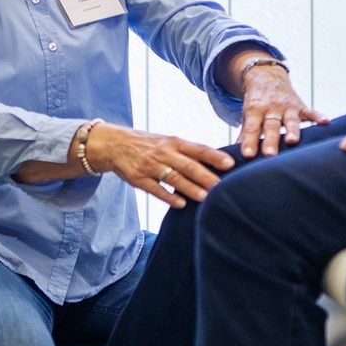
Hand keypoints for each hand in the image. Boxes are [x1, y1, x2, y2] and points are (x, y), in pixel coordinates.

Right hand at [85, 124, 234, 207]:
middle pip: (188, 165)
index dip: (214, 156)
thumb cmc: (148, 144)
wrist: (114, 144)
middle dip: (206, 176)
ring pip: (174, 177)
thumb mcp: (167, 141)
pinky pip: (156, 189)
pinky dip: (169, 196)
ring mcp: (150, 166)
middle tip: (222, 186)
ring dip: (190, 188)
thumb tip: (216, 162)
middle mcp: (164, 153)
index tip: (230, 163)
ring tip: (206, 197)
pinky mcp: (139, 179)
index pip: (198, 149)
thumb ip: (188, 152)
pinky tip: (181, 204)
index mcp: (174, 142)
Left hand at [239, 65, 327, 157]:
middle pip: (271, 126)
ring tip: (293, 141)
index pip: (251, 128)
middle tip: (269, 155)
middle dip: (271, 140)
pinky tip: (325, 122)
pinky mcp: (300, 105)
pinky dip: (318, 116)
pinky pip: (309, 111)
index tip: (248, 155)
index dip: (249, 141)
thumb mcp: (247, 115)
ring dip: (292, 130)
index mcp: (255, 111)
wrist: (266, 76)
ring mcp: (286, 107)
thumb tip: (235, 156)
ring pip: (290, 120)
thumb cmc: (256, 102)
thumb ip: (245, 134)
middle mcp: (271, 108)